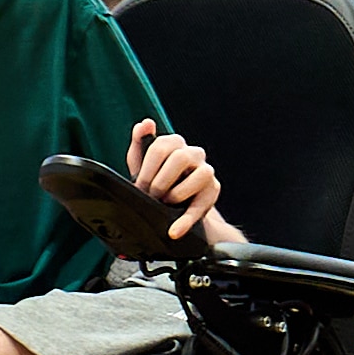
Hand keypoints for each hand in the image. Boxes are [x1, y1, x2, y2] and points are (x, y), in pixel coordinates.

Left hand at [126, 118, 237, 249]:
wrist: (174, 209)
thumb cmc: (157, 182)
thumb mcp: (142, 164)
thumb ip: (140, 143)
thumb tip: (145, 123)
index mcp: (175, 143)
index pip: (161, 146)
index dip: (147, 168)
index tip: (139, 186)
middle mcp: (194, 153)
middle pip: (180, 158)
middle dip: (161, 181)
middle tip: (152, 195)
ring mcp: (207, 172)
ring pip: (198, 176)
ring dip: (176, 194)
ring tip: (165, 204)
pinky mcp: (214, 192)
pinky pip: (201, 205)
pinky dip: (185, 221)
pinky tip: (174, 231)